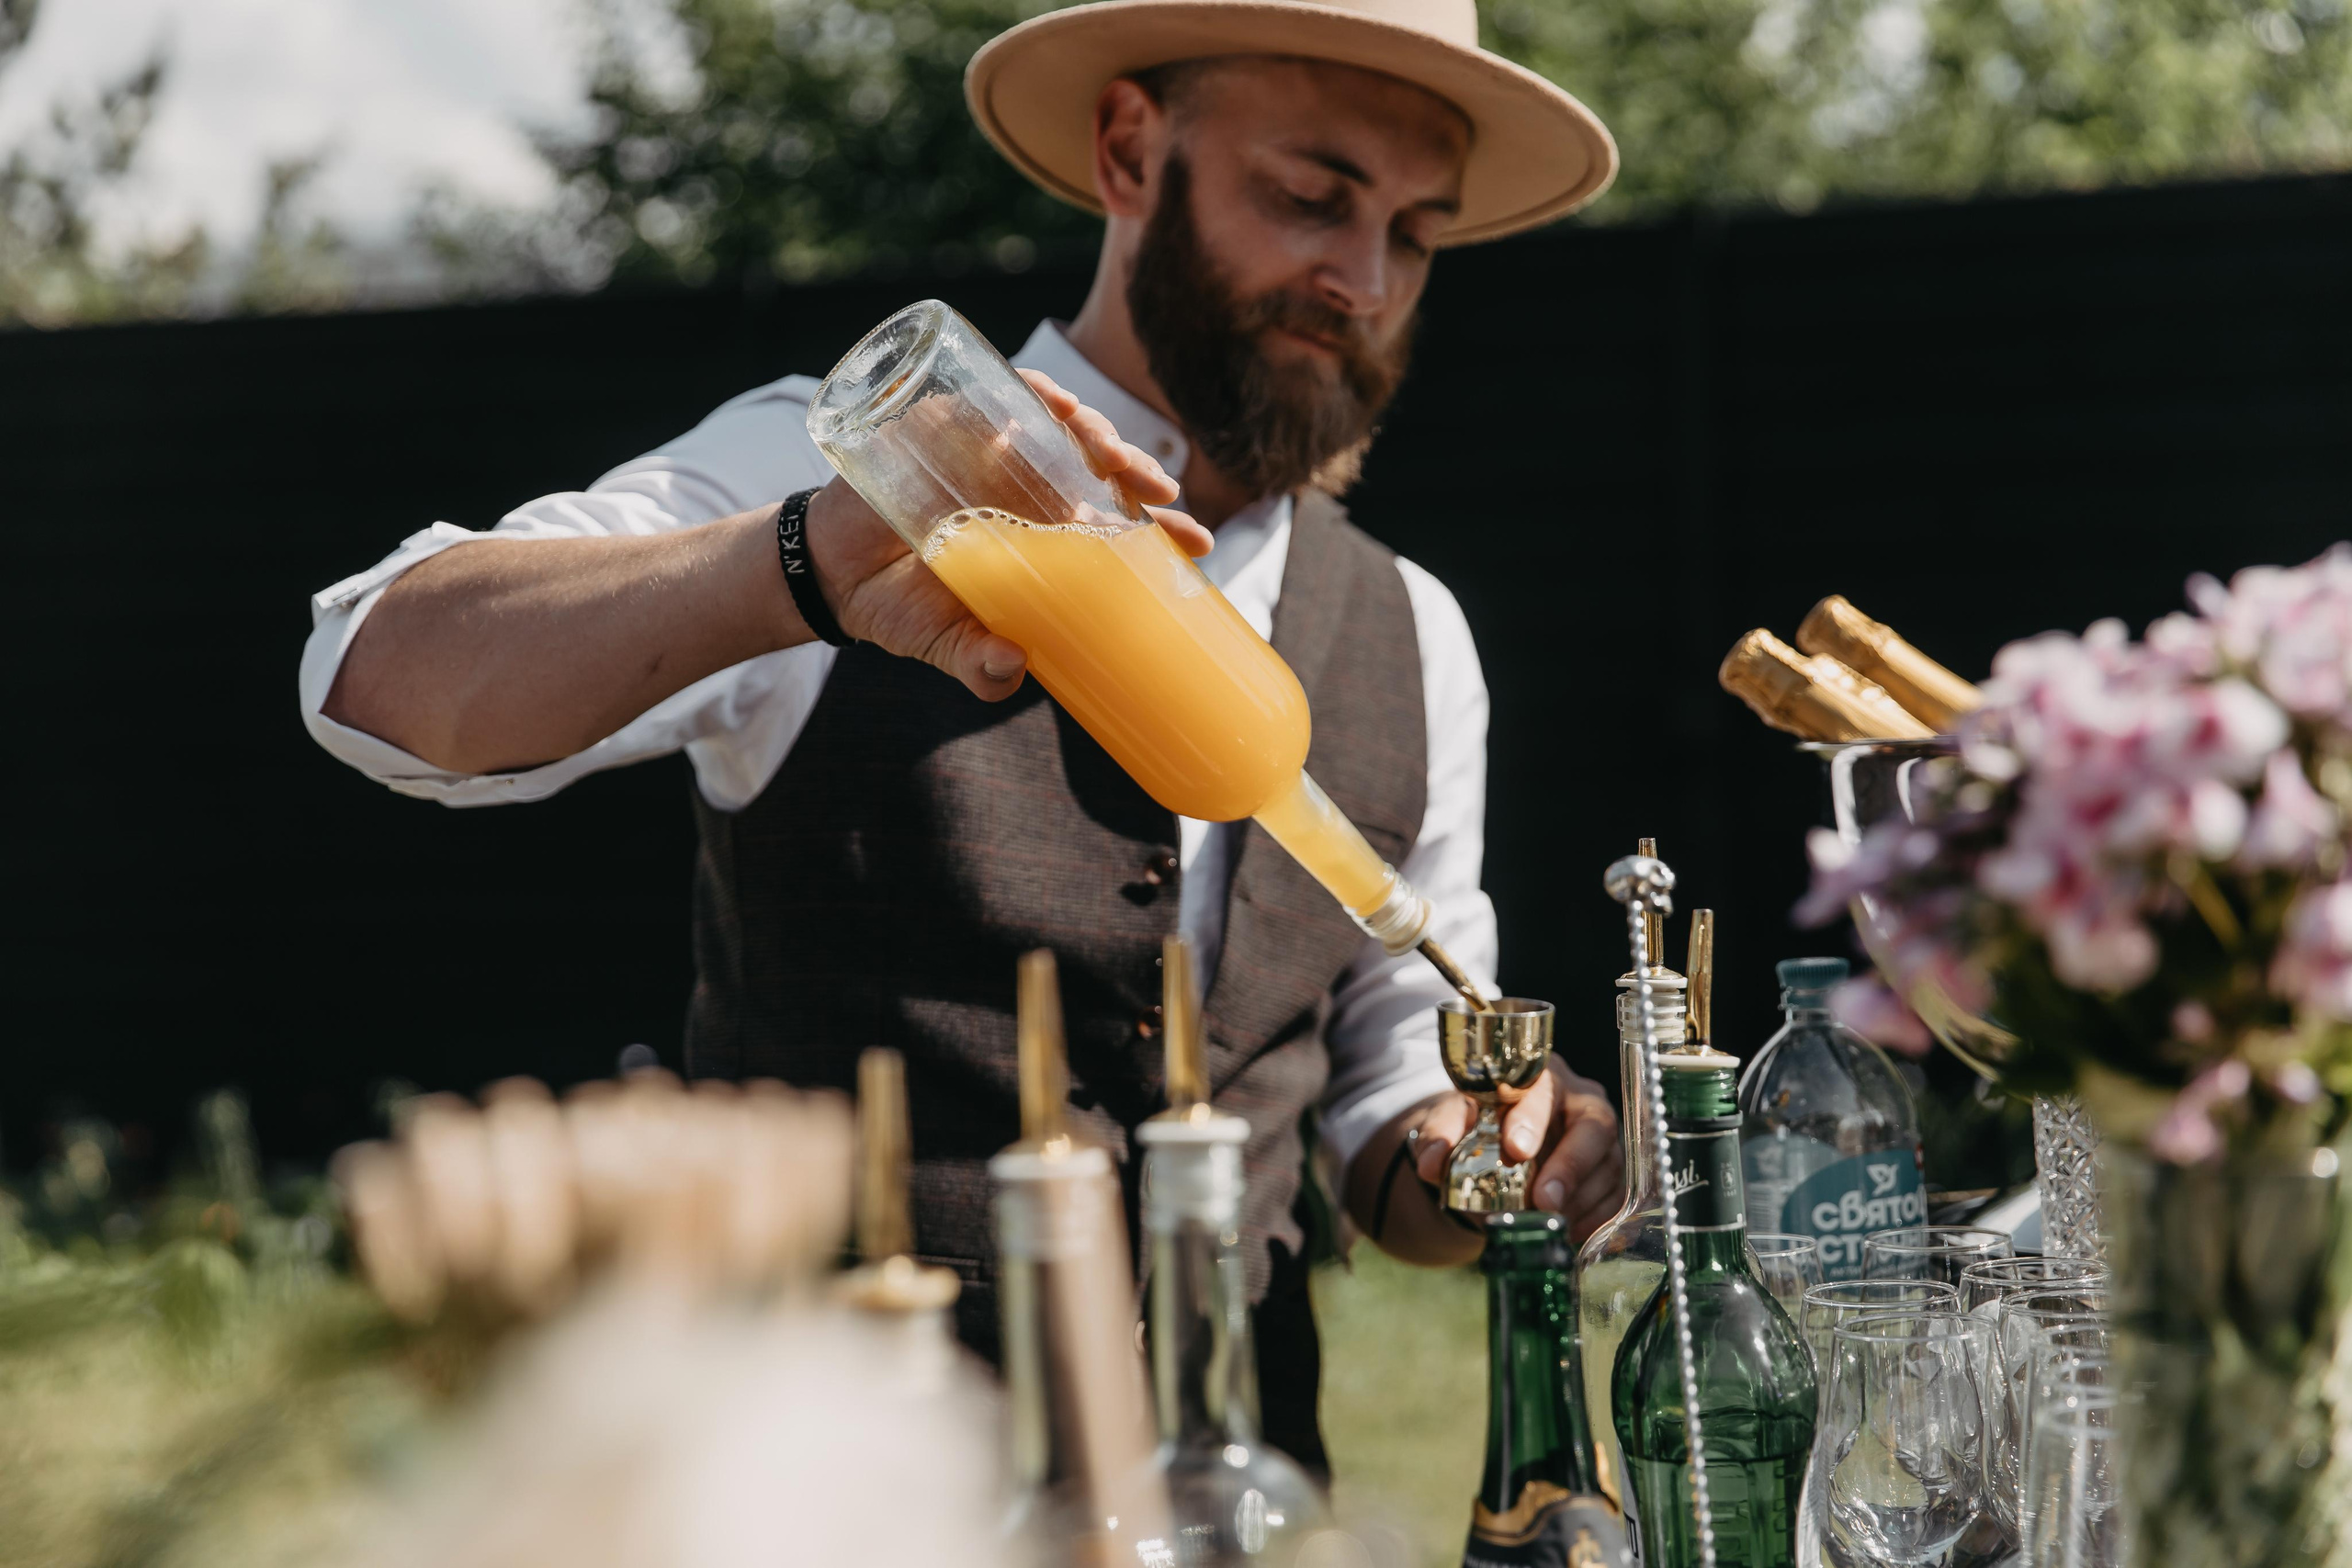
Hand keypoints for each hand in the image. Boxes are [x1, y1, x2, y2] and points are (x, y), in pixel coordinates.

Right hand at [800, 370, 1209, 698]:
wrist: (828, 574)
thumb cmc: (899, 608)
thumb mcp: (942, 642)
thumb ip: (976, 663)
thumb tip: (1013, 671)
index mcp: (1044, 538)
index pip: (1117, 525)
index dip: (1163, 530)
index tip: (1200, 542)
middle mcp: (1029, 490)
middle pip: (1102, 468)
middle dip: (1138, 473)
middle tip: (1160, 491)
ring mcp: (991, 451)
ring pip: (1063, 426)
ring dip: (1096, 429)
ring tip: (1109, 452)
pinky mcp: (949, 423)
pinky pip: (1000, 391)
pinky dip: (1034, 389)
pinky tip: (1055, 402)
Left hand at [1411, 1056, 1624, 1241]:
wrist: (1501, 1145)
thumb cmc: (1482, 1122)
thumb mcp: (1454, 1119)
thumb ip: (1440, 1134)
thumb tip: (1429, 1164)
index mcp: (1540, 1077)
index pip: (1543, 1090)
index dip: (1532, 1119)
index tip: (1515, 1150)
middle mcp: (1581, 1100)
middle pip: (1594, 1125)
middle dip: (1570, 1165)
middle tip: (1543, 1200)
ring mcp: (1603, 1137)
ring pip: (1607, 1165)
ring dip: (1578, 1199)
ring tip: (1545, 1220)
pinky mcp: (1612, 1169)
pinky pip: (1615, 1196)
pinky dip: (1591, 1217)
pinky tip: (1566, 1229)